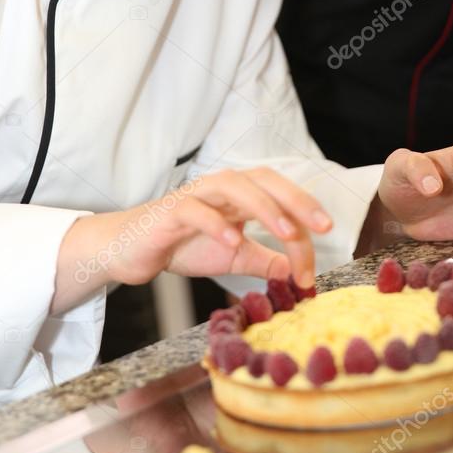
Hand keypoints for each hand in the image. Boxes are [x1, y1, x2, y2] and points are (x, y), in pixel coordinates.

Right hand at [54, 167, 331, 312]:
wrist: (130, 250)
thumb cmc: (182, 245)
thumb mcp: (233, 257)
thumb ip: (265, 260)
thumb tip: (299, 272)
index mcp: (241, 195)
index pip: (280, 197)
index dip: (303, 219)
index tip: (322, 247)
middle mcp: (221, 188)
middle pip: (264, 180)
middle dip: (296, 200)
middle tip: (321, 226)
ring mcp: (195, 195)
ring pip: (233, 186)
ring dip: (263, 206)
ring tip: (285, 231)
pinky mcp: (170, 211)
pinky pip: (196, 209)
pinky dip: (217, 223)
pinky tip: (234, 240)